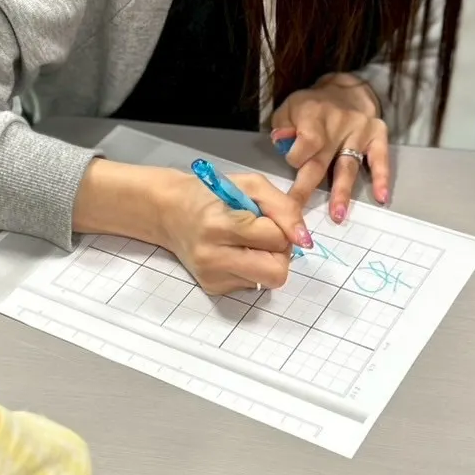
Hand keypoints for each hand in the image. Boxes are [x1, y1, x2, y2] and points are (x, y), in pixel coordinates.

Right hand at [155, 170, 311, 294]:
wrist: (170, 212)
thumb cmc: (212, 195)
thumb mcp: (251, 186)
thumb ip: (284, 208)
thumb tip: (304, 240)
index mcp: (220, 226)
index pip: (276, 238)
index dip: (280, 226)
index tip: (265, 217)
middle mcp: (212, 257)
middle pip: (276, 272)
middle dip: (280, 253)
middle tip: (265, 236)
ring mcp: (212, 277)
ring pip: (267, 281)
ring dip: (267, 261)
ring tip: (247, 243)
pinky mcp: (212, 288)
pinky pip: (252, 285)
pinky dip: (252, 268)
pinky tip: (235, 253)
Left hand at [271, 74, 389, 221]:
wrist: (345, 90)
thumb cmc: (311, 107)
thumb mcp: (289, 108)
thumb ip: (282, 126)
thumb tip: (281, 140)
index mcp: (314, 115)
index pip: (305, 144)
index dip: (296, 157)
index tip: (292, 162)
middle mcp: (337, 124)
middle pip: (320, 162)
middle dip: (307, 189)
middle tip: (297, 215)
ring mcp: (359, 131)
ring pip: (348, 167)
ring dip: (342, 192)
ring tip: (338, 215)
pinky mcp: (377, 135)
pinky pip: (380, 159)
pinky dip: (382, 178)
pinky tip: (381, 197)